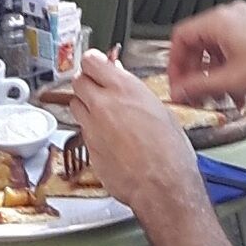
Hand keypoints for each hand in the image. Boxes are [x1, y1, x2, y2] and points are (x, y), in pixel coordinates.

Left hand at [66, 49, 203, 211]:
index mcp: (124, 89)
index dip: (94, 62)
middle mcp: (103, 105)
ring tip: (103, 114)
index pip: (91, 60)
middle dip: (87, 82)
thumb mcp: (159, 109)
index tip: (98, 65)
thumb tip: (121, 80)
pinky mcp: (88, 149)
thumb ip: (133, 91)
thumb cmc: (170, 151)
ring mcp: (92, 127)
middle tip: (99, 88)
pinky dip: (91, 130)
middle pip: (78, 81)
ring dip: (85, 105)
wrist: (162, 185)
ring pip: (75, 105)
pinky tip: (109, 138)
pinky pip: (83, 131)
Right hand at [165, 0, 245, 103]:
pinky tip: (240, 88)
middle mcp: (232, 15)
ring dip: (215, 73)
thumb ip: (198, 88)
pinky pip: (235, 46)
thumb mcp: (231, 81)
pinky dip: (231, 66)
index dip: (174, 63)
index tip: (177, 82)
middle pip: (199, 42)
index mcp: (219, 21)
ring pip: (218, 47)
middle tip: (195, 91)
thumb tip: (179, 91)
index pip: (181, 37)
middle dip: (196, 71)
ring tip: (220, 95)